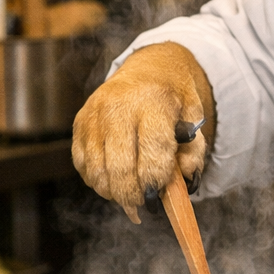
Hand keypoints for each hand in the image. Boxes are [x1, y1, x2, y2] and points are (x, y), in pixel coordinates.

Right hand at [72, 42, 214, 219]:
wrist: (148, 69)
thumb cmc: (174, 100)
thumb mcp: (194, 118)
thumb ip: (194, 150)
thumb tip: (186, 180)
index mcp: (154, 100)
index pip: (153, 150)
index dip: (155, 180)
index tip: (159, 195)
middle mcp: (119, 105)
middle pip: (120, 166)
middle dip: (132, 195)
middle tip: (143, 204)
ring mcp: (94, 114)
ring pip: (97, 170)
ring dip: (113, 193)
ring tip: (129, 198)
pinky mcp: (79, 123)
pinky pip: (82, 164)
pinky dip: (97, 181)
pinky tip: (113, 182)